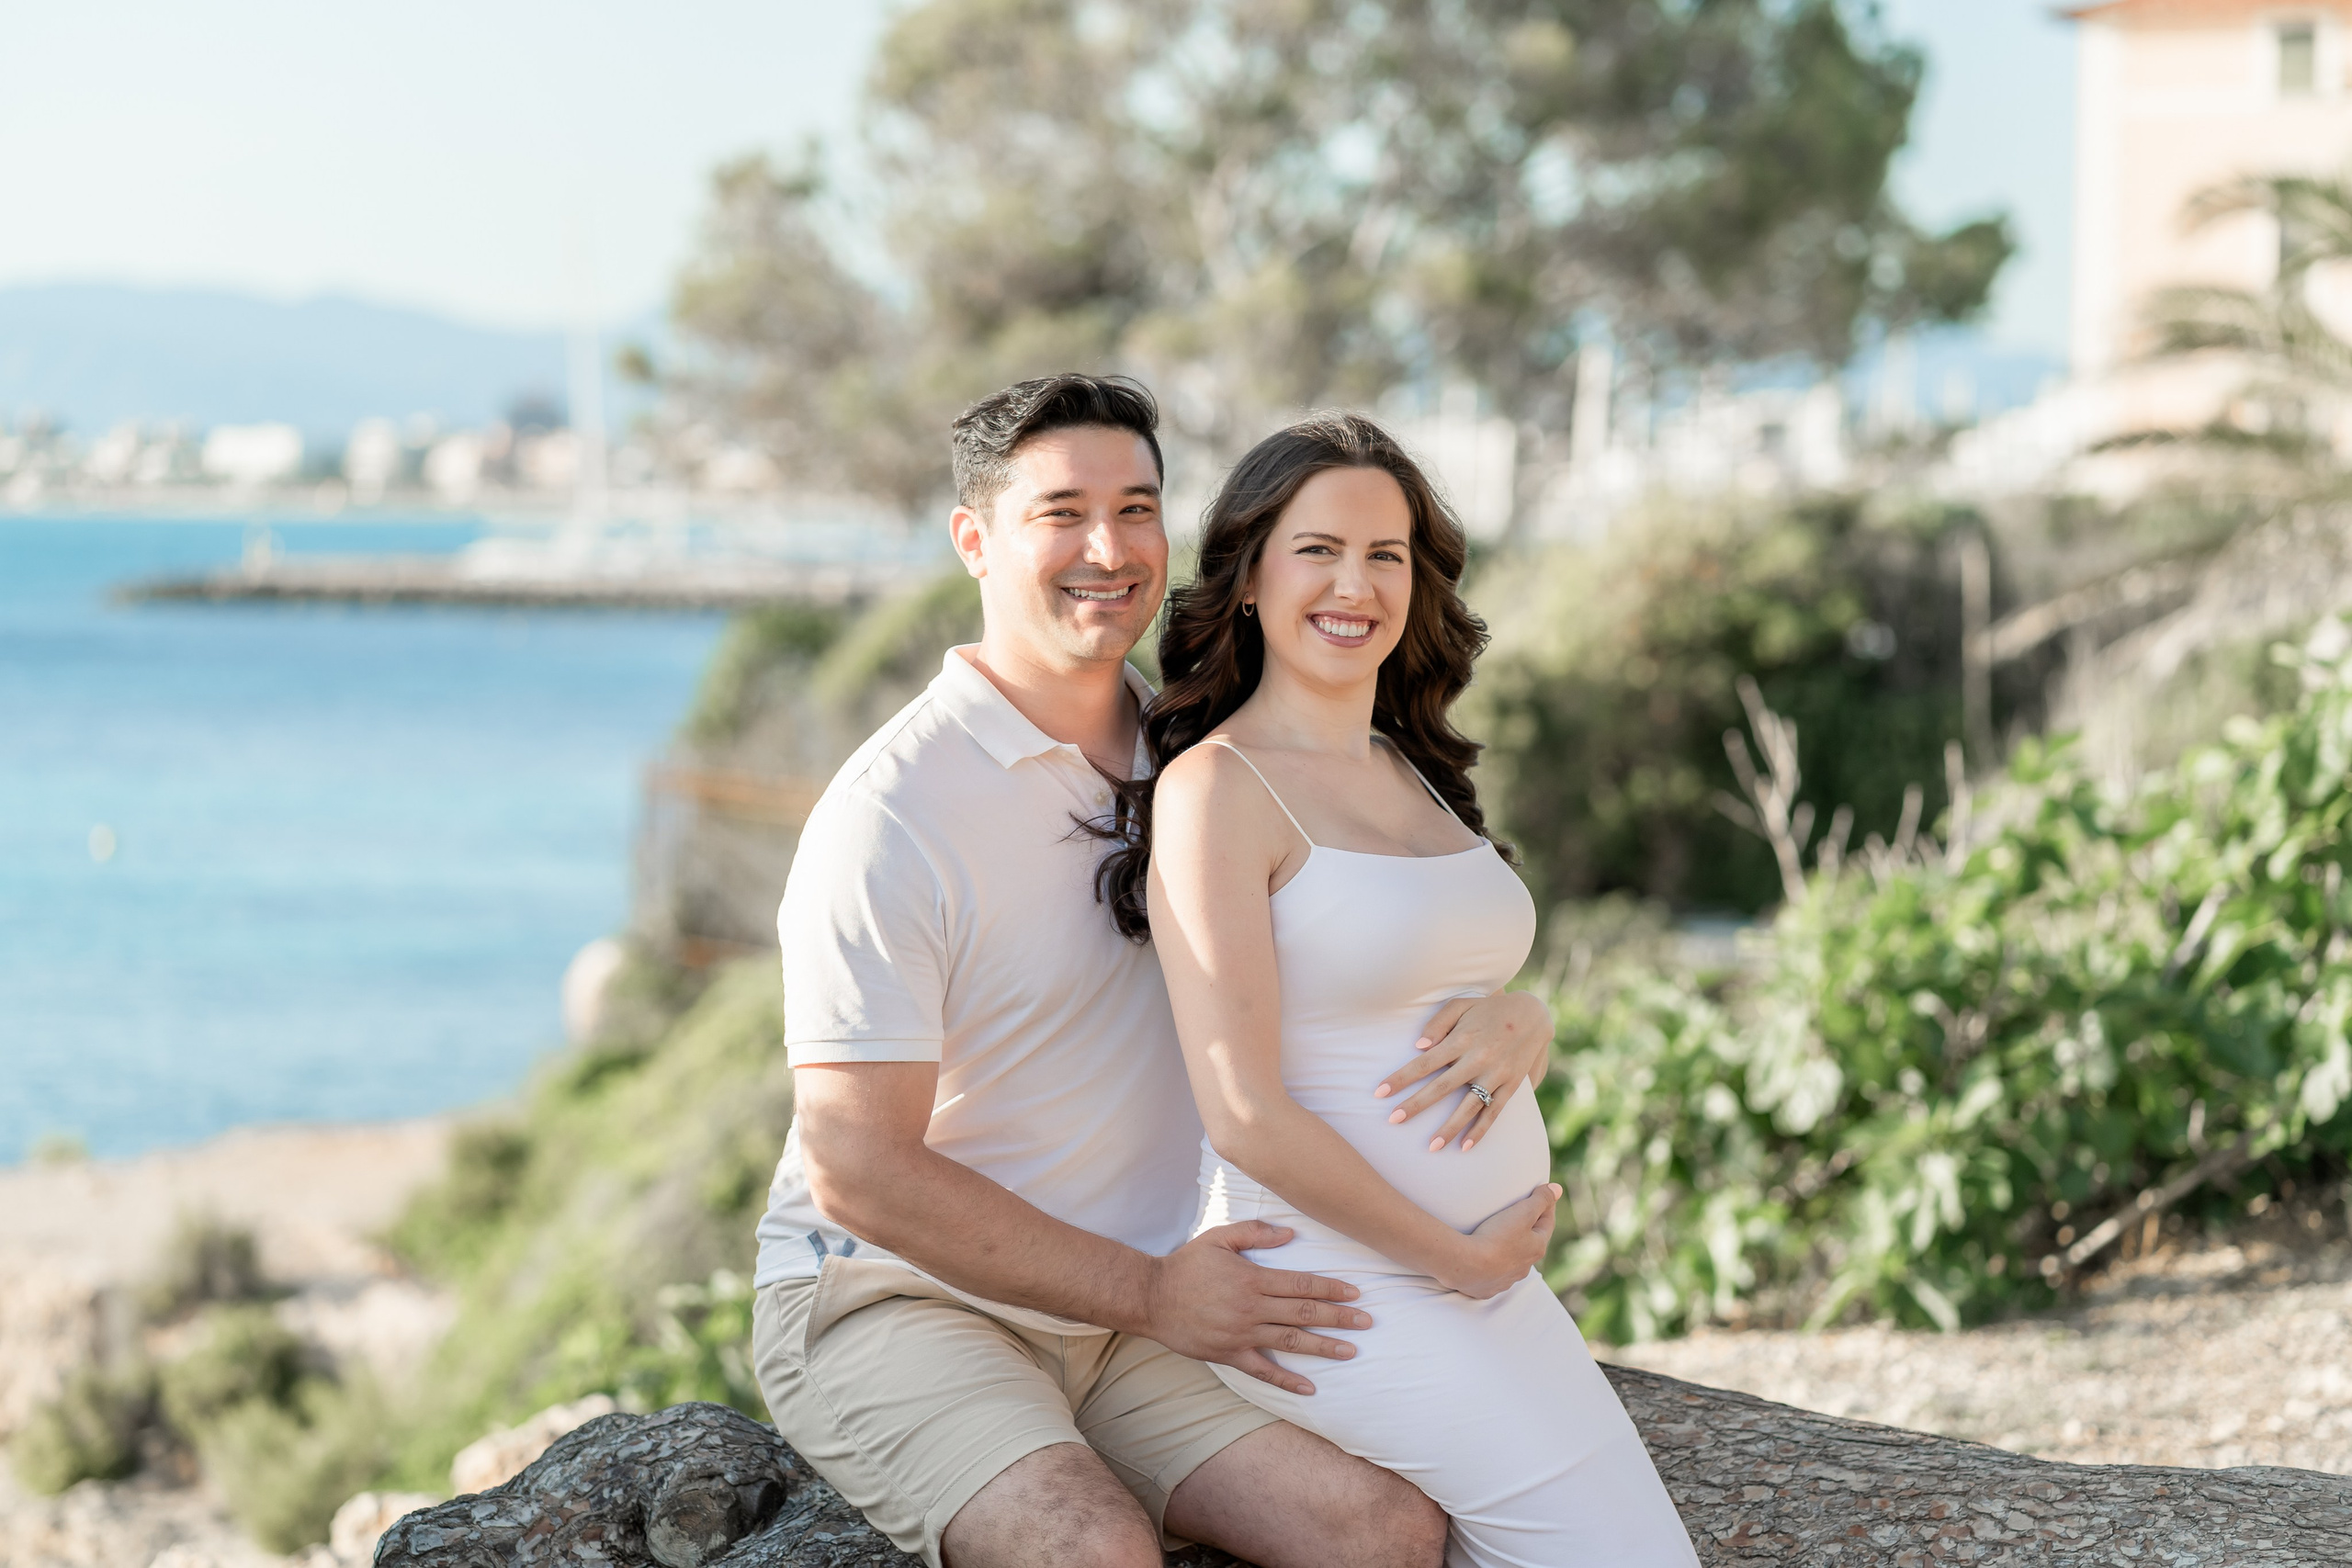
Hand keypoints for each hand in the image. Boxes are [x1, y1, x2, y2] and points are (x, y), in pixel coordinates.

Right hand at [1141, 1222, 1372, 1395]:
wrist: (1152, 1297)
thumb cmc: (1186, 1265)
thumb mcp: (1218, 1238)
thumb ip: (1254, 1233)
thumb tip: (1290, 1234)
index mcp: (1252, 1278)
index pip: (1301, 1284)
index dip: (1331, 1288)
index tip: (1355, 1293)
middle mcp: (1252, 1307)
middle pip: (1303, 1313)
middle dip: (1338, 1317)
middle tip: (1366, 1322)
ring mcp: (1241, 1334)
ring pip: (1290, 1342)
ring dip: (1323, 1347)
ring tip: (1350, 1351)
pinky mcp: (1229, 1354)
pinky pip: (1263, 1371)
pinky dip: (1287, 1381)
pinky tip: (1309, 1388)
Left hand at [1374, 991, 1553, 1151]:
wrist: (1533, 1013)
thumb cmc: (1489, 1008)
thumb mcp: (1462, 1004)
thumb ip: (1438, 1023)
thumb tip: (1418, 1046)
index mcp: (1461, 1039)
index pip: (1424, 1062)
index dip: (1401, 1078)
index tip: (1379, 1092)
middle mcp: (1478, 1058)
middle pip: (1441, 1087)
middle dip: (1416, 1105)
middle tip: (1393, 1120)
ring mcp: (1496, 1074)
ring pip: (1468, 1106)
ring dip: (1449, 1127)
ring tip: (1431, 1147)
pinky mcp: (1511, 1085)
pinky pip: (1494, 1112)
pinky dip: (1480, 1130)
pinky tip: (1465, 1147)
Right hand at [1435, 1184, 1560, 1299]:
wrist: (1467, 1265)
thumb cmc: (1497, 1237)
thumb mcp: (1522, 1213)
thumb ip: (1540, 1200)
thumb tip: (1557, 1190)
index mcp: (1536, 1249)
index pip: (1547, 1223)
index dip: (1546, 1207)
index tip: (1543, 1195)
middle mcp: (1525, 1268)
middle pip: (1531, 1244)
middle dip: (1528, 1230)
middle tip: (1520, 1215)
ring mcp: (1506, 1279)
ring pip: (1513, 1261)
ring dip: (1510, 1249)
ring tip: (1499, 1237)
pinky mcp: (1487, 1287)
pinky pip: (1493, 1274)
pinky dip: (1492, 1265)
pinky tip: (1483, 1258)